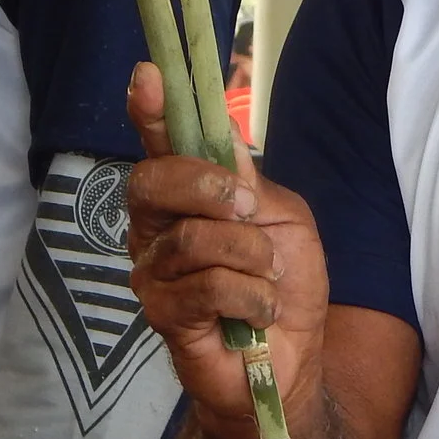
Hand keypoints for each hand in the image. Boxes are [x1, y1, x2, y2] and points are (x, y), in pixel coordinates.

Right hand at [125, 62, 329, 438]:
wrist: (291, 363)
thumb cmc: (283, 286)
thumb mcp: (284, 221)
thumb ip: (249, 183)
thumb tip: (221, 141)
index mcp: (185, 197)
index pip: (157, 146)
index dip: (149, 110)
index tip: (147, 74)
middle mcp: (156, 228)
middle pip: (152, 181)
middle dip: (207, 186)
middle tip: (249, 208)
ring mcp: (153, 272)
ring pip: (192, 238)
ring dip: (249, 255)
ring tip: (269, 277)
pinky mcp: (163, 315)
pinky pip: (203, 286)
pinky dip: (249, 295)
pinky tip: (260, 311)